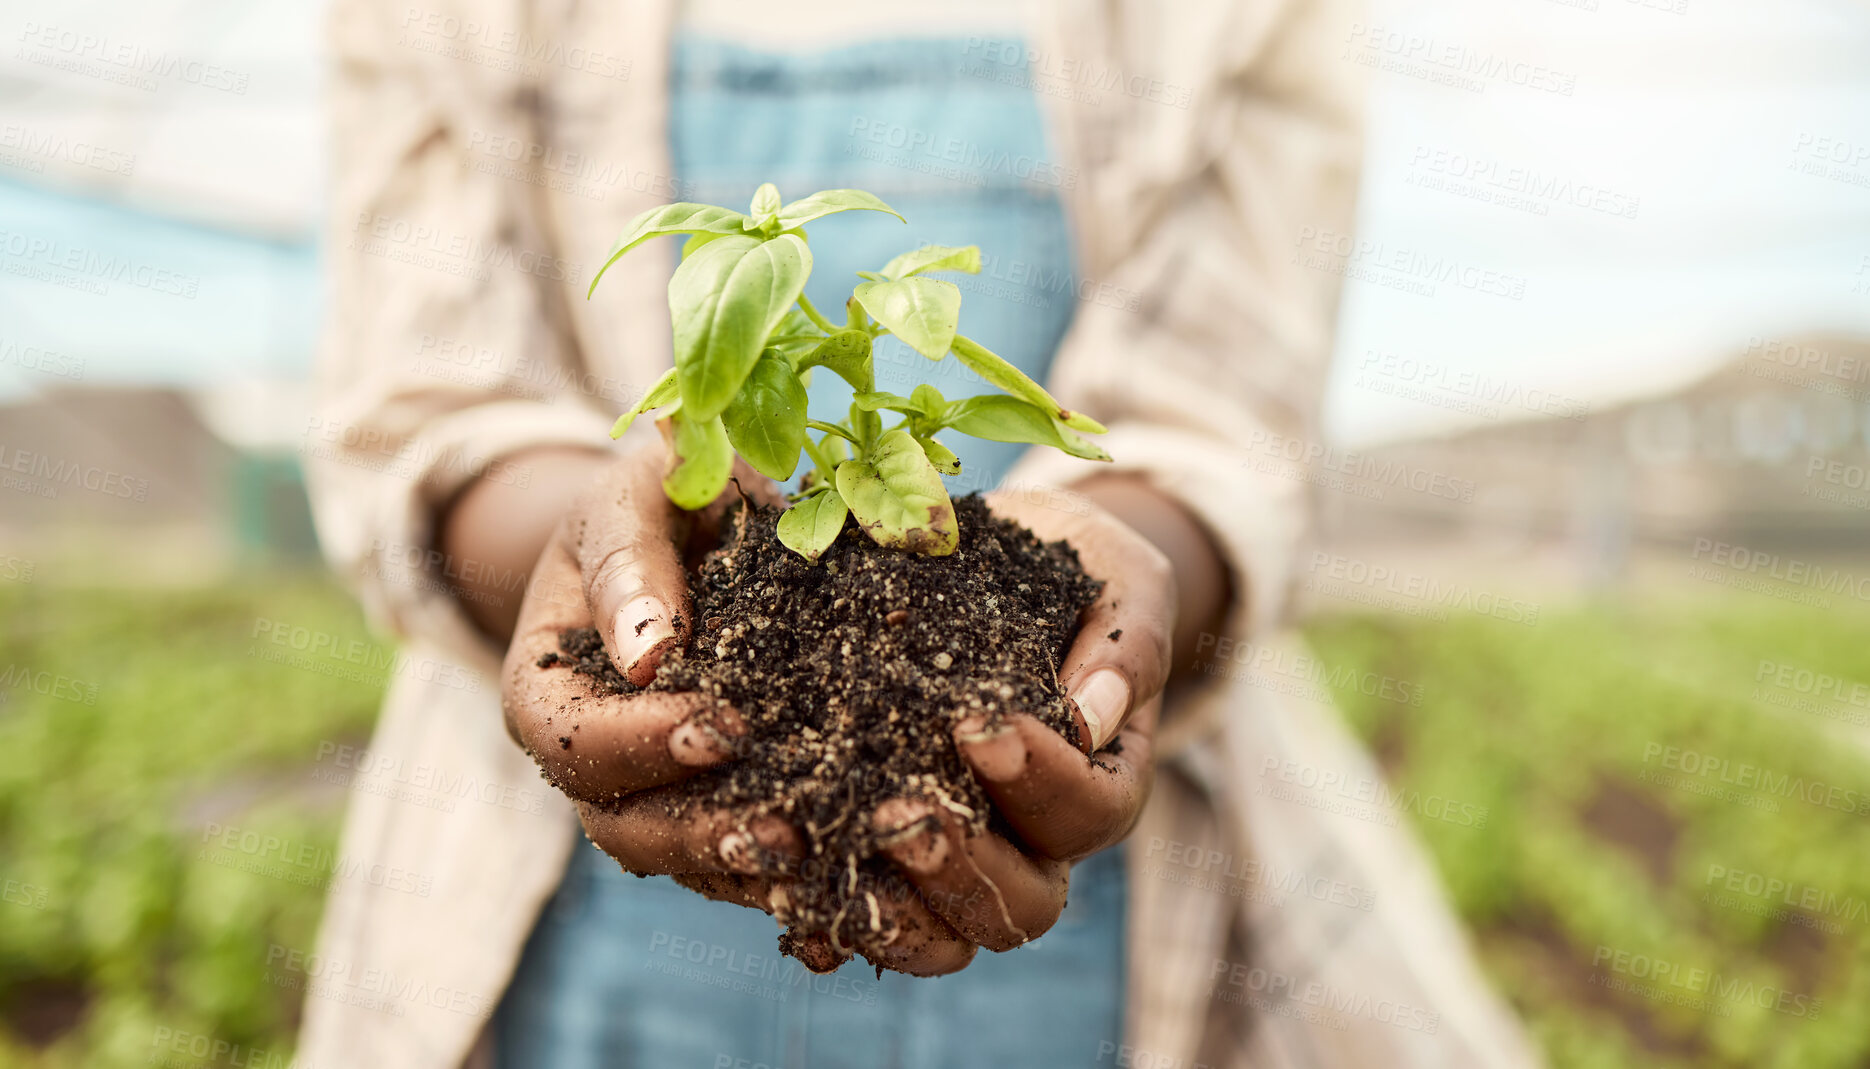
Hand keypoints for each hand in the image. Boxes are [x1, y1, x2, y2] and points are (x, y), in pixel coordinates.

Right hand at [500, 440, 806, 899]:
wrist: (693, 520)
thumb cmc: (653, 501)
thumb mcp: (631, 499)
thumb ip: (630, 561)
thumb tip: (647, 653)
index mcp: (545, 687)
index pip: (570, 739)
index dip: (637, 744)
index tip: (722, 728)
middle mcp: (588, 755)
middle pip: (619, 824)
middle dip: (699, 832)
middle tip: (782, 830)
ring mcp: (648, 789)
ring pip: (681, 857)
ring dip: (746, 868)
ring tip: (820, 858)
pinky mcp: (713, 800)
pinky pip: (736, 858)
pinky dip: (788, 874)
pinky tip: (849, 867)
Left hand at [856, 488, 1175, 967]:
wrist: (1016, 566)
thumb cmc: (1083, 578)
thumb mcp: (1121, 587)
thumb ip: (1125, 645)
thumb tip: (1090, 714)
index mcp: (1101, 785)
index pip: (1087, 812)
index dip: (1039, 781)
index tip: (977, 725)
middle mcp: (1037, 844)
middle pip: (1021, 904)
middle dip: (959, 865)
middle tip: (896, 814)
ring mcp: (964, 858)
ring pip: (942, 933)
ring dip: (886, 904)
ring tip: (818, 839)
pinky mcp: (889, 853)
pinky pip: (859, 908)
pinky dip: (817, 903)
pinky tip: (771, 868)